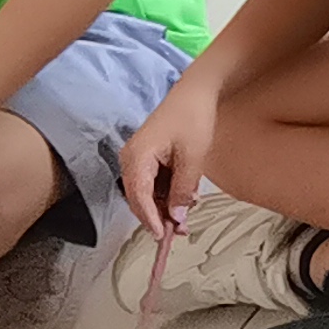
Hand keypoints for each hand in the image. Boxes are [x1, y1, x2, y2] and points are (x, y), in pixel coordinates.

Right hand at [115, 87, 218, 239]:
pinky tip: (185, 200)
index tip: (161, 236)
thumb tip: (176, 217)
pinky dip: (167, 195)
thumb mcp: (192, 157)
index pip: (138, 197)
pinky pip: (154, 184)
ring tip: (186, 218)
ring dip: (165, 208)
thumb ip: (182, 190)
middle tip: (179, 232)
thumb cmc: (192, 118)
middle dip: (158, 217)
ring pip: (147, 194)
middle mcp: (132, 159)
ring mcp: (139, 159)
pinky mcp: (149, 159)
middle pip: (139, 199)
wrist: (196, 93)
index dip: (149, 219)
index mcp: (137, 157)